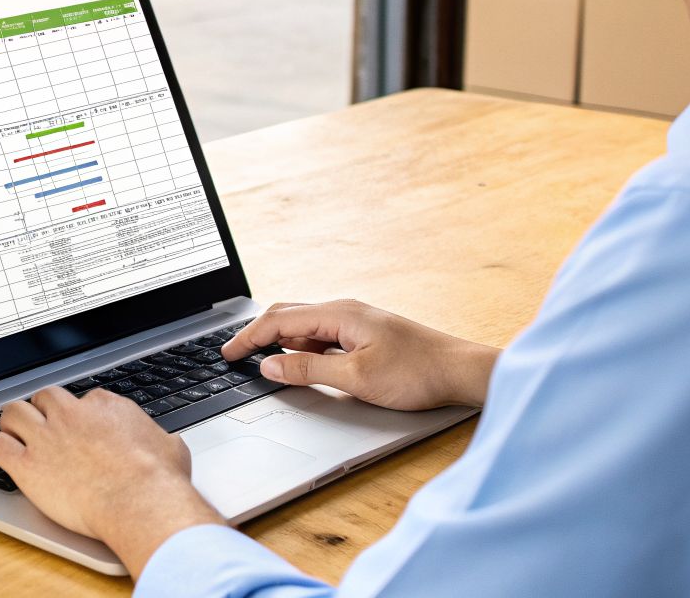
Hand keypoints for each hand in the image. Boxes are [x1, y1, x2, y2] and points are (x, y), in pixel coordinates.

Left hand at [0, 386, 224, 574]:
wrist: (140, 501)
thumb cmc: (158, 480)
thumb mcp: (170, 447)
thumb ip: (160, 440)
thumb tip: (167, 444)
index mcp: (105, 407)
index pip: (83, 400)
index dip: (78, 414)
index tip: (78, 426)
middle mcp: (71, 415)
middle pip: (45, 398)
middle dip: (41, 409)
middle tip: (39, 423)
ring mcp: (46, 437)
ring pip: (15, 412)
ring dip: (10, 420)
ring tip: (8, 429)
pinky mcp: (27, 465)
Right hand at [223, 299, 499, 409]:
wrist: (461, 372)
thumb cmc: (417, 373)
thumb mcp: (355, 378)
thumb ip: (308, 370)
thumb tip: (271, 365)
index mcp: (339, 314)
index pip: (279, 320)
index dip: (248, 337)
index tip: (227, 353)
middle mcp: (345, 310)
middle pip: (288, 315)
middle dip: (258, 334)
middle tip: (235, 354)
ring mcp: (356, 321)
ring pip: (305, 325)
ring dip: (280, 340)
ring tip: (260, 360)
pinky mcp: (365, 333)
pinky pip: (322, 334)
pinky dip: (301, 346)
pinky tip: (300, 361)